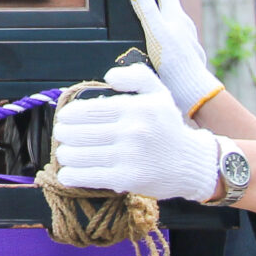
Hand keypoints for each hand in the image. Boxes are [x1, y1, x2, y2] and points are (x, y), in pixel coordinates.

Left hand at [52, 64, 221, 202]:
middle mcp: (131, 131)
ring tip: (65, 153)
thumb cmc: (169, 127)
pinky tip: (66, 173)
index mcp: (134, 108)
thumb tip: (109, 76)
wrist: (193, 163)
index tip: (64, 119)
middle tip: (62, 135)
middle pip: (79, 133)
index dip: (69, 115)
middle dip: (64, 134)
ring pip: (80, 155)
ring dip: (65, 154)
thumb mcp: (158, 93)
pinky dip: (72, 175)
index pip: (87, 110)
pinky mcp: (127, 180)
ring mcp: (128, 157)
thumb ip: (135, 76)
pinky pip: (89, 176)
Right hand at [131, 0, 221, 116]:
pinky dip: (168, 34)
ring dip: (165, 17)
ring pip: (175, 23)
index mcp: (176, 16)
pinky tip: (162, 43)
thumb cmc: (174, 61)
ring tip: (154, 17)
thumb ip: (147, 9)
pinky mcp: (188, 55)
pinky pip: (176, 38)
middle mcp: (185, 25)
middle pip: (172, 6)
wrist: (192, 90)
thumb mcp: (155, 32)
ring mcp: (188, 40)